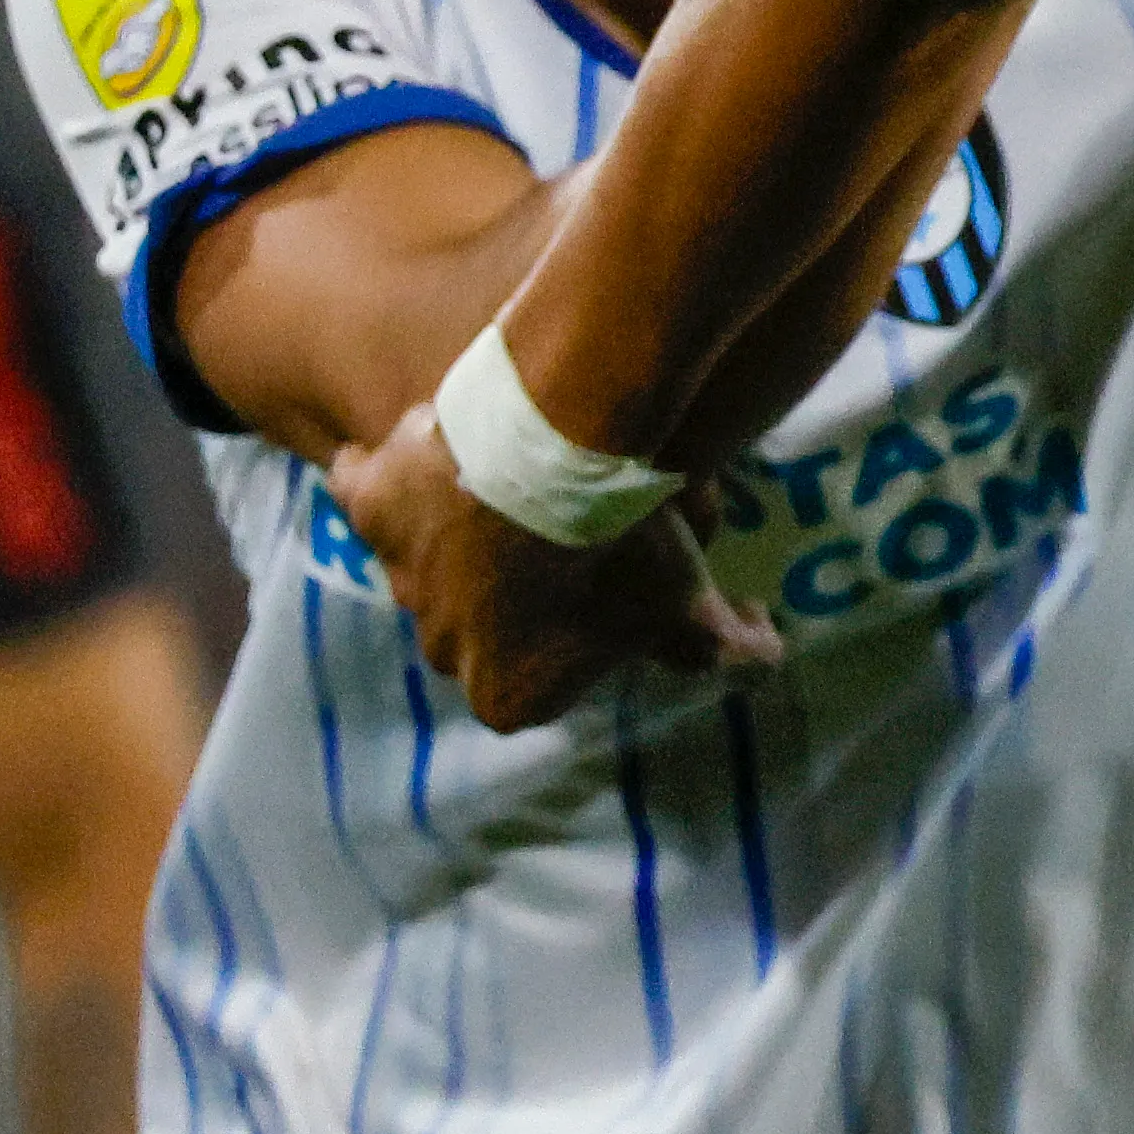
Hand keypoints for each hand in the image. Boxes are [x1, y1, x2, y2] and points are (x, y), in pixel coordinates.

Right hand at [329, 406, 781, 730]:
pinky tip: (430, 442)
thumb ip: (730, 648)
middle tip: (565, 531)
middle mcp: (439, 646)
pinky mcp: (371, 504)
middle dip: (516, 589)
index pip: (539, 675)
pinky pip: (372, 487)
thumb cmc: (632, 544)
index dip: (579, 632)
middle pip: (479, 622)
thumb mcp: (692, 606)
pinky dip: (391, 471)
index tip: (608, 585)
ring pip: (427, 557)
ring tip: (512, 478)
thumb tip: (761, 656)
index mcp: (503, 691)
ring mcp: (399, 575)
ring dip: (460, 530)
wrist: (566, 451)